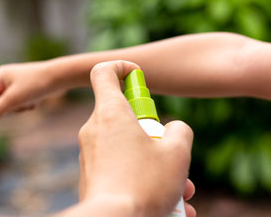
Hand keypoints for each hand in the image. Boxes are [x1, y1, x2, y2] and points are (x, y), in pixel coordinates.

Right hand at [0, 61, 63, 123]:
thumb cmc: (36, 85)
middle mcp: (6, 78)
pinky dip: (26, 105)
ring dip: (19, 107)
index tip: (11, 106)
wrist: (59, 77)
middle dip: (10, 107)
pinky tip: (36, 101)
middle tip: (23, 103)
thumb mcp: (14, 99)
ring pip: (10, 104)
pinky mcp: (27, 89)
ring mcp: (16, 83)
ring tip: (31, 102)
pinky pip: (20, 103)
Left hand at [78, 60, 194, 216]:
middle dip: (155, 134)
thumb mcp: (177, 152)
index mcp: (111, 113)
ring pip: (129, 146)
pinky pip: (121, 166)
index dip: (122, 68)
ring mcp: (90, 153)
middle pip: (127, 115)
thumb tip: (173, 129)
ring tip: (180, 191)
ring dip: (155, 163)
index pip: (103, 72)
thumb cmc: (145, 184)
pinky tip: (168, 203)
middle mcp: (95, 129)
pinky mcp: (92, 174)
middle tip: (172, 158)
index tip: (139, 79)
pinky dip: (142, 178)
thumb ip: (179, 130)